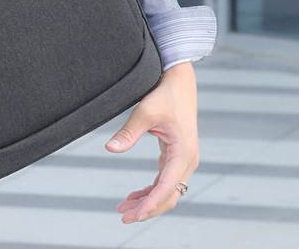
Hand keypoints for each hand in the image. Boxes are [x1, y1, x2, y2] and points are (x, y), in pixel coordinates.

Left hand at [105, 61, 198, 223]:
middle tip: (123, 217)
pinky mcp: (177, 155)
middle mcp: (188, 160)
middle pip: (169, 195)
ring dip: (148, 201)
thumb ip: (128, 132)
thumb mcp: (145, 112)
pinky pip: (165, 180)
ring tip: (124, 208)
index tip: (134, 215)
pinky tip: (135, 195)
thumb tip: (109, 149)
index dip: (150, 204)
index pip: (167, 187)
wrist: (179, 82)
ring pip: (167, 190)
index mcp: (184, 152)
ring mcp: (184, 159)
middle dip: (147, 208)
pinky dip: (151, 190)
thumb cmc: (164, 95)